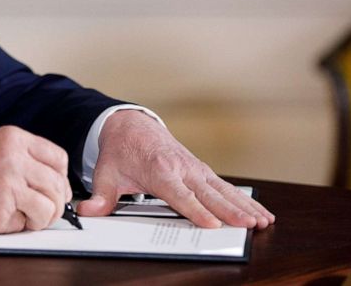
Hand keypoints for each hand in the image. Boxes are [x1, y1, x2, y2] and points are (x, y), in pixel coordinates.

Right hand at [0, 126, 72, 233]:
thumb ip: (20, 156)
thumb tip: (50, 178)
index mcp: (13, 138)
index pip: (58, 158)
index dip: (61, 178)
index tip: (55, 189)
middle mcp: (14, 157)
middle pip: (57, 184)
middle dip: (55, 203)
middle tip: (44, 211)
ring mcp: (9, 183)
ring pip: (49, 206)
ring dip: (40, 218)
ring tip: (23, 217)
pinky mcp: (1, 209)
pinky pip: (26, 223)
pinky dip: (19, 226)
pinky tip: (1, 218)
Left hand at [76, 110, 275, 229]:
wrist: (131, 126)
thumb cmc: (120, 152)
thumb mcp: (106, 173)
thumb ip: (100, 196)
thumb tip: (86, 211)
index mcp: (158, 170)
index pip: (179, 194)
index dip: (195, 209)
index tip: (211, 223)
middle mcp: (180, 168)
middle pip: (208, 193)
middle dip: (229, 210)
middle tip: (248, 225)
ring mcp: (194, 168)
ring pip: (223, 189)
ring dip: (244, 205)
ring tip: (263, 221)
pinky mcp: (201, 170)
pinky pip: (226, 187)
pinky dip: (244, 199)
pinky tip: (261, 213)